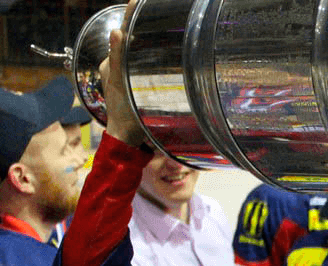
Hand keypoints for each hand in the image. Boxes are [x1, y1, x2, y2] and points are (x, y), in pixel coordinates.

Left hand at [99, 0, 146, 145]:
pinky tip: (160, 58)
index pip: (122, 35)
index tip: (137, 1)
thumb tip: (116, 32)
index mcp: (111, 63)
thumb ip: (117, 58)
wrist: (128, 138)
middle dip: (141, 29)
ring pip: (136, 55)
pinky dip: (148, 60)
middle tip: (156, 15)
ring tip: (162, 33)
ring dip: (148, 45)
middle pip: (130, 43)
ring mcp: (126, 77)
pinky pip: (140, 67)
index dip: (130, 18)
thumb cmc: (123, 114)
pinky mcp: (134, 86)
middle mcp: (117, 67)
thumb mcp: (120, 84)